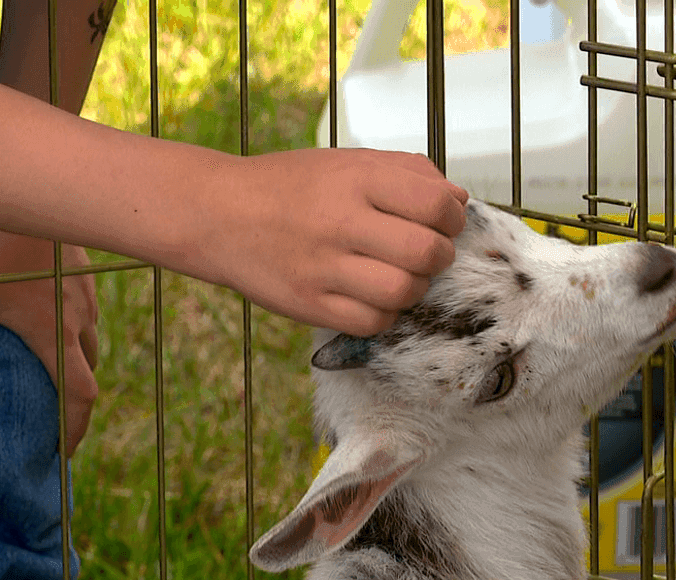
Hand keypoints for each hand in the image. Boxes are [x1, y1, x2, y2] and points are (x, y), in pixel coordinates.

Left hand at [0, 223, 99, 457]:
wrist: (27, 184)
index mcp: (55, 334)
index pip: (80, 396)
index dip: (75, 430)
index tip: (62, 454)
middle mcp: (78, 317)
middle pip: (89, 370)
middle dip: (76, 398)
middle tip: (57, 418)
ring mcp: (84, 290)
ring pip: (90, 337)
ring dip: (77, 360)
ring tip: (53, 369)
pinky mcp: (81, 265)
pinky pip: (86, 308)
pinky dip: (76, 327)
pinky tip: (52, 314)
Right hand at [198, 148, 468, 336]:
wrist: (218, 214)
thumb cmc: (291, 186)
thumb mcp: (346, 161)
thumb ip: (406, 172)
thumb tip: (458, 202)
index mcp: (356, 179)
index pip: (436, 205)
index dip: (452, 219)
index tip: (442, 223)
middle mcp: (340, 221)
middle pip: (426, 253)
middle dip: (439, 257)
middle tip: (423, 254)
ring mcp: (322, 267)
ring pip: (402, 292)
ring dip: (412, 288)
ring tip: (396, 276)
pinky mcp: (308, 304)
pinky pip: (371, 322)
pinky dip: (383, 313)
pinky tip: (370, 296)